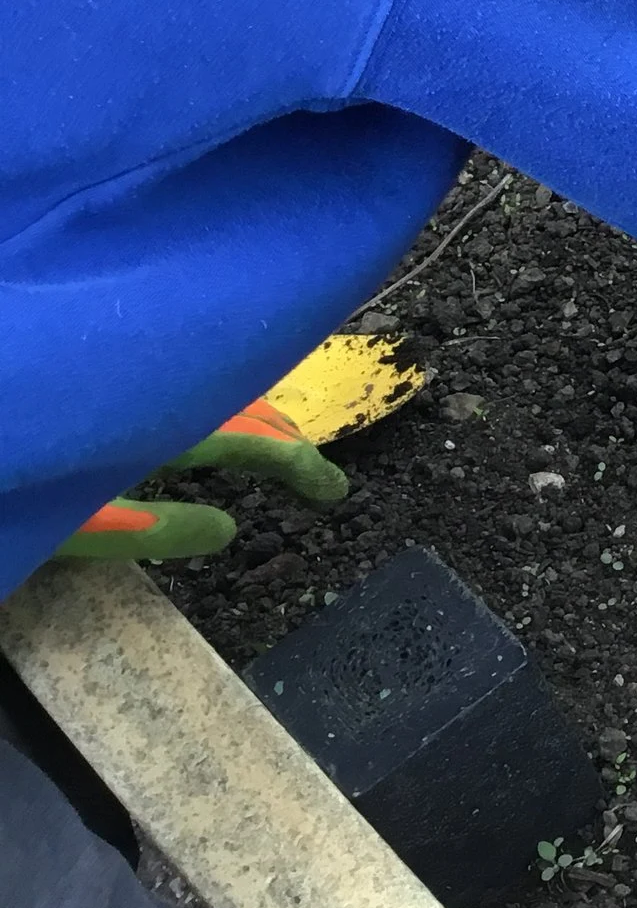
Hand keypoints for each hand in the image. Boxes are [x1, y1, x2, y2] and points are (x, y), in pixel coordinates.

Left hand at [55, 401, 348, 561]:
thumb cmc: (4, 487)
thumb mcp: (65, 525)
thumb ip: (144, 528)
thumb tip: (227, 528)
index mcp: (146, 422)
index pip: (245, 435)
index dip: (297, 462)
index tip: (333, 494)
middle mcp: (141, 387)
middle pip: (231, 395)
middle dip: (279, 430)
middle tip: (311, 472)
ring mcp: (117, 381)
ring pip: (199, 381)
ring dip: (242, 409)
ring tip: (269, 437)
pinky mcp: (91, 382)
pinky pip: (166, 379)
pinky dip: (197, 396)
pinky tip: (195, 410)